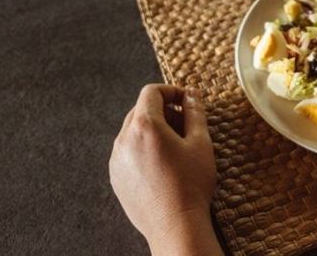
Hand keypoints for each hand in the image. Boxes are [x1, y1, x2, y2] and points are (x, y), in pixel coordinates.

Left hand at [109, 84, 220, 255]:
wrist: (175, 225)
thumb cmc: (190, 183)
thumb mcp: (200, 143)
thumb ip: (195, 112)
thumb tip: (192, 94)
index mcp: (145, 125)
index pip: (152, 92)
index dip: (172, 91)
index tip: (186, 101)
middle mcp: (124, 139)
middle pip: (141, 110)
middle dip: (164, 111)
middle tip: (186, 125)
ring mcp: (117, 159)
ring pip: (133, 131)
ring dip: (153, 130)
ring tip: (175, 147)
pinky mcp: (116, 177)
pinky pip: (128, 152)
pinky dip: (143, 148)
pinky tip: (163, 165)